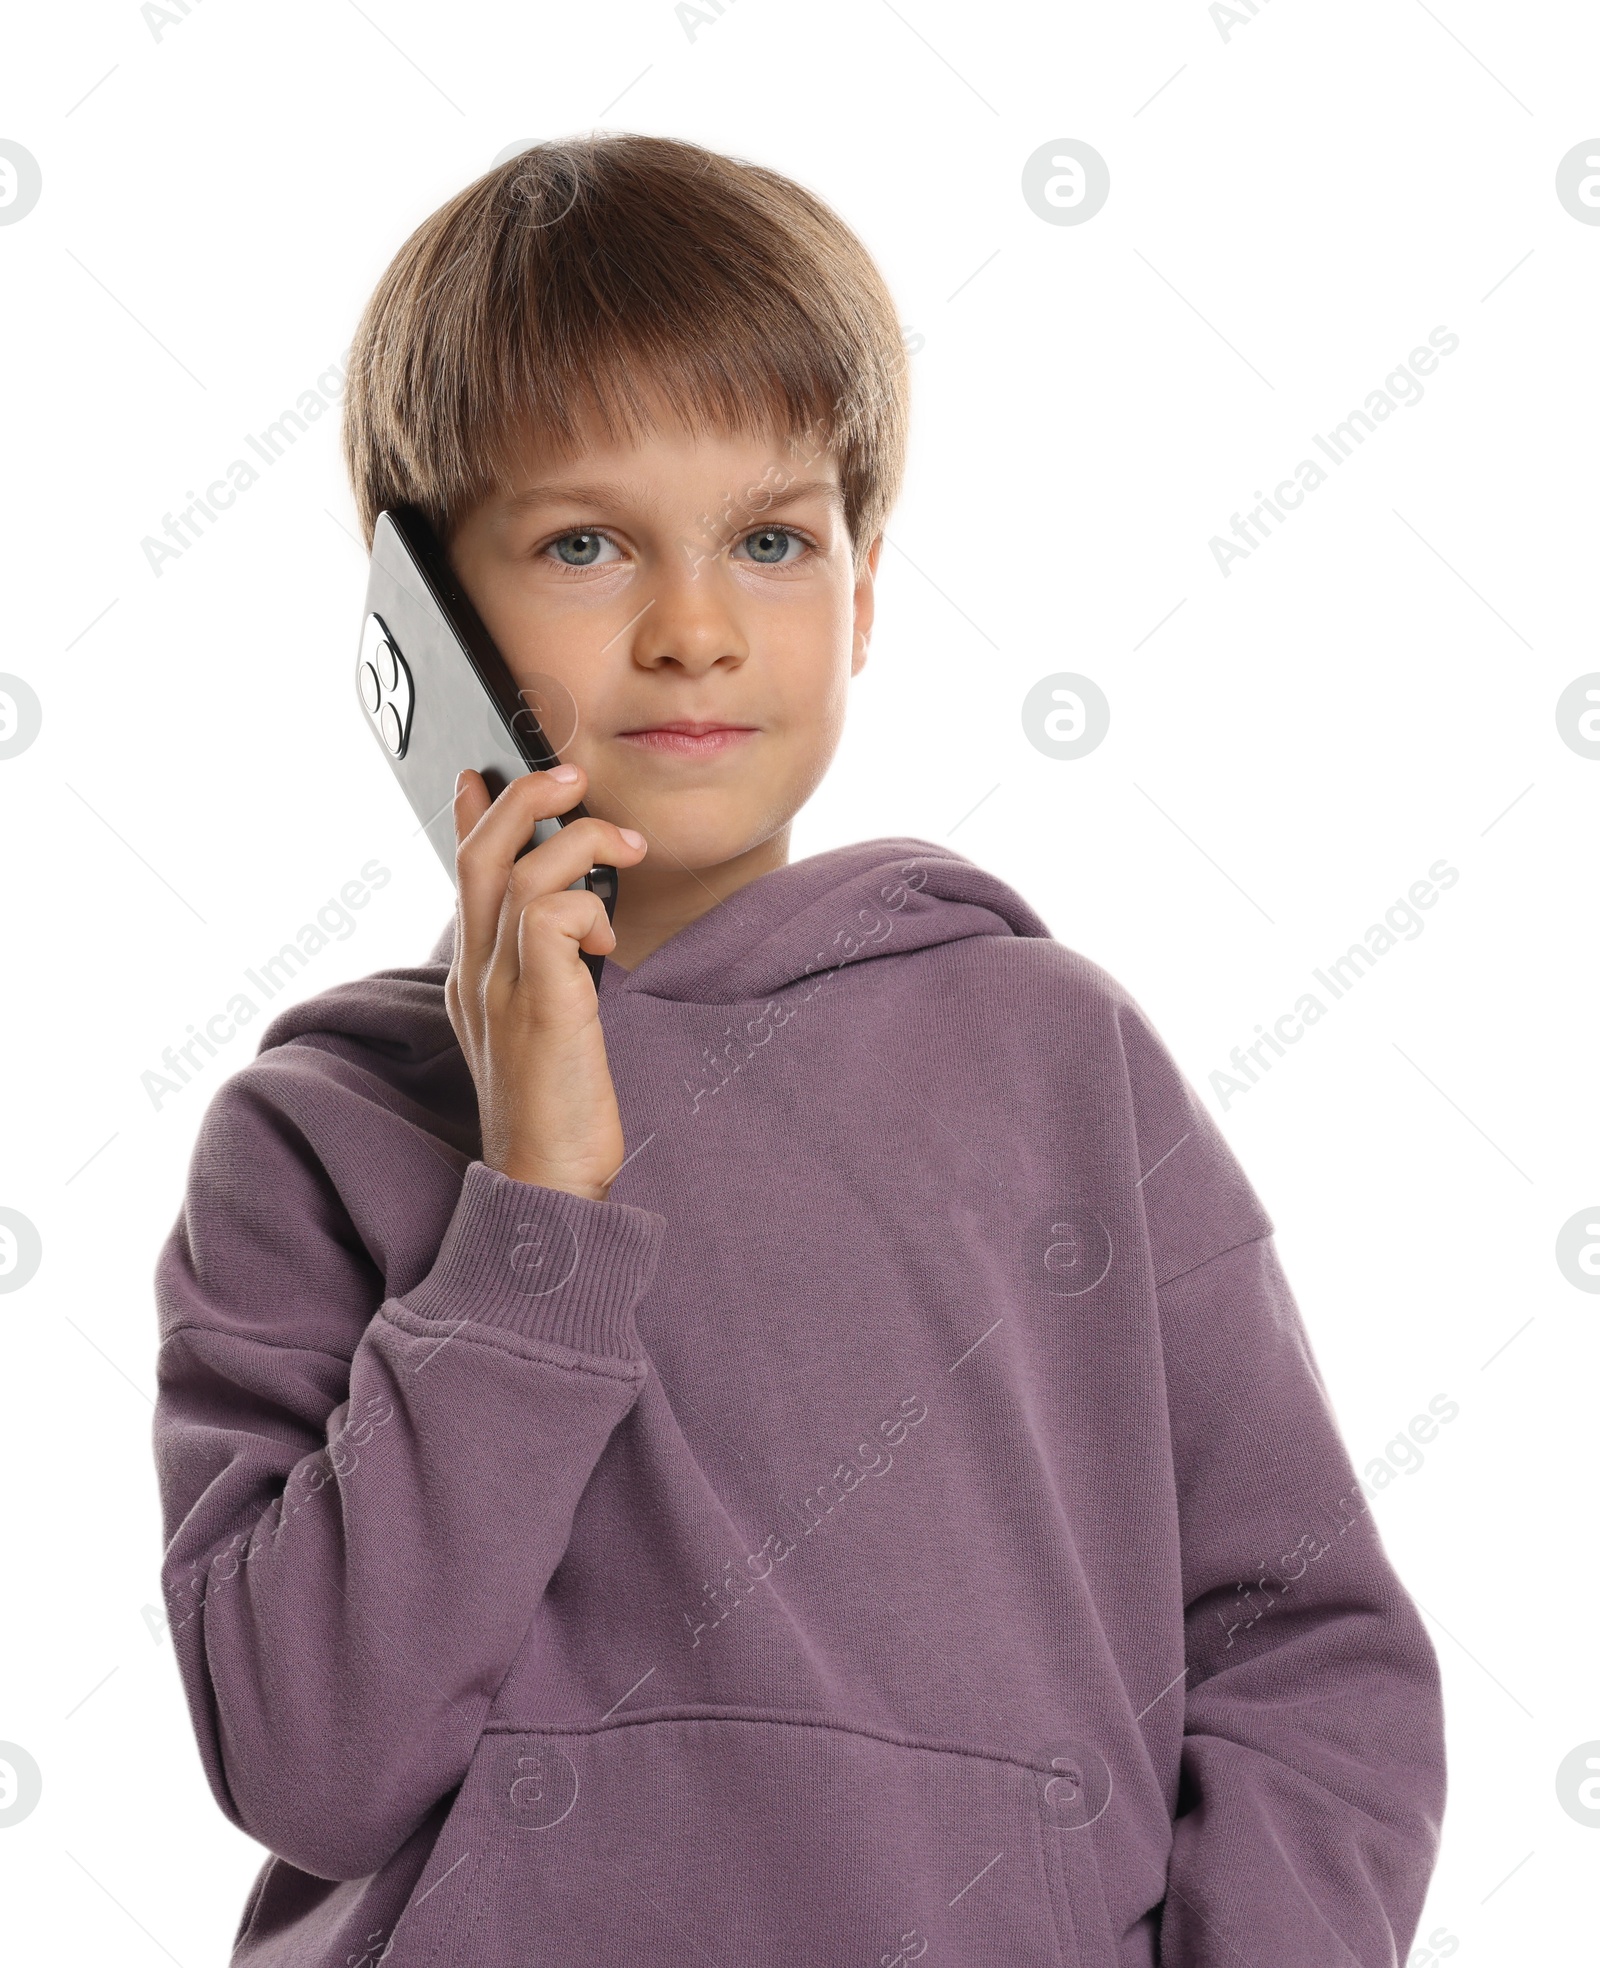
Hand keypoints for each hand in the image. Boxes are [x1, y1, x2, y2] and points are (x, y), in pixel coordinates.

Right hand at [445, 764, 647, 1201]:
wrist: (546, 1182)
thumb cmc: (557, 1109)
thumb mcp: (541, 1025)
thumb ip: (546, 971)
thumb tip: (576, 922)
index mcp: (471, 978)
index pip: (462, 876)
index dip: (471, 817)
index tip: (483, 776)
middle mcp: (476, 975)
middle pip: (480, 854)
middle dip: (525, 798)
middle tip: (572, 778)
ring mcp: (501, 989)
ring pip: (520, 872)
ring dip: (579, 844)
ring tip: (624, 851)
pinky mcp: (540, 1006)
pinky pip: (551, 917)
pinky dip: (587, 907)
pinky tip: (609, 941)